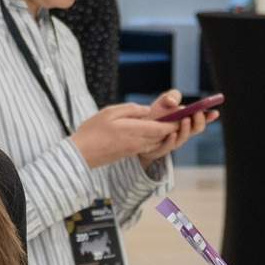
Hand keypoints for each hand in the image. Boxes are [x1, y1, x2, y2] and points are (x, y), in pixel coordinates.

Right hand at [71, 100, 187, 168]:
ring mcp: (134, 150)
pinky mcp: (129, 153)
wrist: (81, 154)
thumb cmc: (93, 131)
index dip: (174, 122)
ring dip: (164, 135)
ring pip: (156, 143)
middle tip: (181, 118)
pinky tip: (152, 132)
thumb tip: (147, 110)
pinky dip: (154, 139)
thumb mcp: (110, 112)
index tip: (183, 115)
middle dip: (173, 128)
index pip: (162, 128)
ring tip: (170, 124)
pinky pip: (148, 146)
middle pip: (162, 136)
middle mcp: (138, 143)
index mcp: (135, 131)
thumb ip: (131, 110)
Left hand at [135, 90, 214, 162]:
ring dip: (186, 129)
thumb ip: (171, 96)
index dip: (209, 116)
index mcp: (187, 119)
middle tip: (197, 113)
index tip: (215, 112)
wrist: (139, 129)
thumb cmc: (155, 115)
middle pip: (197, 129)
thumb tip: (174, 102)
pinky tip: (171, 132)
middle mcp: (183, 131)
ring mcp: (173, 140)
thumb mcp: (163, 101)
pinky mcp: (161, 148)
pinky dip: (171, 140)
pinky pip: (167, 146)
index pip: (202, 118)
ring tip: (185, 119)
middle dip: (199, 121)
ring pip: (183, 138)